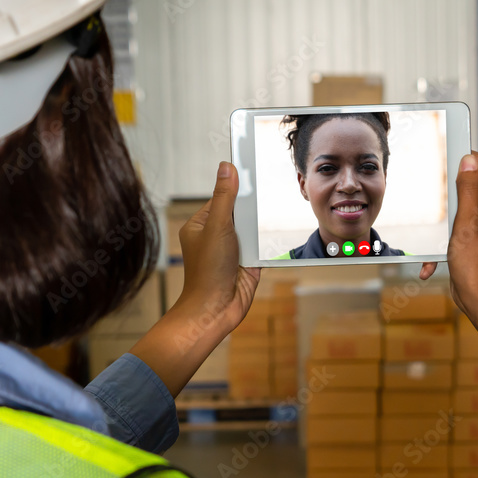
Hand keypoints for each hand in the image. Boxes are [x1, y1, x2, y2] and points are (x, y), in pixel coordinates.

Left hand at [131, 162, 260, 396]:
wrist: (216, 309)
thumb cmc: (207, 272)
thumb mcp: (216, 227)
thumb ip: (224, 197)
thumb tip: (227, 167)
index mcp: (200, 225)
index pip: (221, 198)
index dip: (236, 187)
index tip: (251, 169)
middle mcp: (216, 236)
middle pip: (239, 212)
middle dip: (251, 208)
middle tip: (265, 192)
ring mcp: (233, 250)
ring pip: (252, 228)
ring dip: (260, 227)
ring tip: (271, 214)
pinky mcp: (248, 262)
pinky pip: (262, 246)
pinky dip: (268, 243)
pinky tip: (276, 235)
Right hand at [419, 151, 477, 385]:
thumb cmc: (476, 268)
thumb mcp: (466, 225)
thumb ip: (468, 192)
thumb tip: (469, 161)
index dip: (466, 160)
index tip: (446, 163)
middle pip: (470, 185)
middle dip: (450, 195)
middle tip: (441, 210)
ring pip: (459, 209)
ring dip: (443, 225)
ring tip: (439, 240)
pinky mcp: (474, 239)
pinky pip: (455, 231)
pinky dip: (442, 245)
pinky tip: (434, 263)